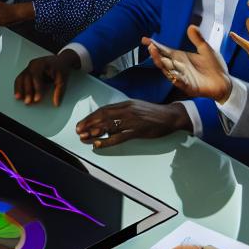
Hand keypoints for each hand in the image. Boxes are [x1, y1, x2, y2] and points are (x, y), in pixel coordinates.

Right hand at [13, 49, 79, 105]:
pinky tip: (18, 94)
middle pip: (27, 77)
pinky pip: (20, 78)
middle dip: (27, 90)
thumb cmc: (61, 67)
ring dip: (19, 88)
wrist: (61, 60)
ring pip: (21, 77)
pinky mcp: (27, 71)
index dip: (36, 89)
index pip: (36, 76)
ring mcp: (29, 67)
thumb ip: (59, 91)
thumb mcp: (62, 79)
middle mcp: (34, 64)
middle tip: (28, 101)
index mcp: (42, 64)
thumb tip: (56, 102)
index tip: (37, 98)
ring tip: (19, 98)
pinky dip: (18, 86)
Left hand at [76, 99, 190, 147]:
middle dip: (88, 123)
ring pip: (109, 126)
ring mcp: (132, 121)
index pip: (103, 110)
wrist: (171, 116)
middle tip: (78, 131)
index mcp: (125, 104)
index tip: (81, 124)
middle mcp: (127, 110)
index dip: (90, 117)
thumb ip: (122, 111)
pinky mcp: (138, 131)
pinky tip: (98, 144)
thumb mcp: (135, 107)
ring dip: (94, 132)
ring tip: (84, 137)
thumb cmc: (152, 113)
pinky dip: (107, 141)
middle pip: (102, 116)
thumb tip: (107, 119)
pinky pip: (119, 137)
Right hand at [144, 25, 232, 100]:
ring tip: (157, 57)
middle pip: (163, 60)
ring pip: (168, 71)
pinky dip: (176, 80)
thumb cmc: (214, 66)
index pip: (164, 50)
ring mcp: (182, 77)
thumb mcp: (206, 49)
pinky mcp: (189, 87)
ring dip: (162, 65)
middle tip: (151, 47)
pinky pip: (181, 83)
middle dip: (156, 54)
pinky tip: (173, 75)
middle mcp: (178, 67)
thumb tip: (191, 26)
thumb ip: (197, 39)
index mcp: (180, 58)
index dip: (154, 45)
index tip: (144, 39)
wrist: (225, 82)